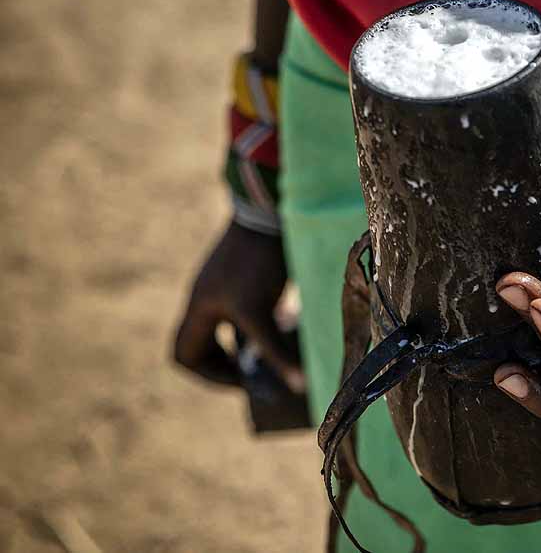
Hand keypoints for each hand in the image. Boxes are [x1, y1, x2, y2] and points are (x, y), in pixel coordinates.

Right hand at [173, 221, 304, 391]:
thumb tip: (298, 386)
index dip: (209, 375)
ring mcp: (222, 284)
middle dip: (224, 363)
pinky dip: (257, 323)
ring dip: (243, 343)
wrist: (270, 212)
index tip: (242, 379)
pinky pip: (239, 309)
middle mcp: (205, 297)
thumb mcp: (263, 312)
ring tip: (273, 351)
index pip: (184, 355)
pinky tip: (285, 322)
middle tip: (255, 372)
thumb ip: (274, 351)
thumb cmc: (259, 261)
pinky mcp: (243, 273)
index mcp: (199, 308)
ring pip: (222, 326)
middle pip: (200, 344)